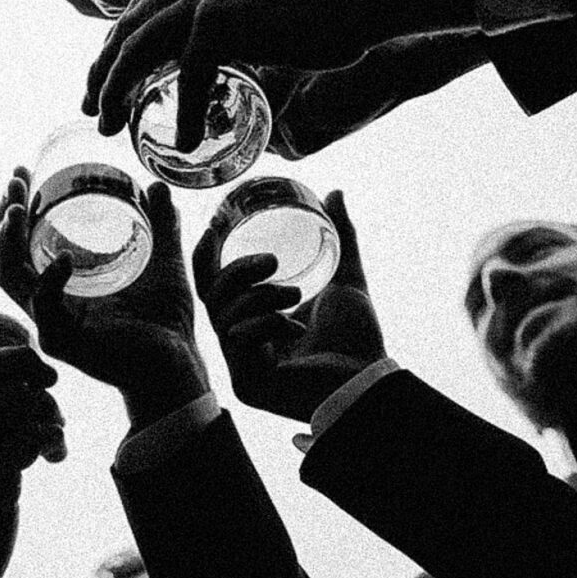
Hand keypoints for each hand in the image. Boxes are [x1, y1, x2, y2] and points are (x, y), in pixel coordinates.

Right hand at [0, 171, 208, 428]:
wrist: (178, 365)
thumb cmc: (167, 322)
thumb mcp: (164, 261)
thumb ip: (161, 225)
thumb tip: (158, 185)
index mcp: (65, 289)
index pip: (23, 248)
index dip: (15, 212)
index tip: (23, 176)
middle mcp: (51, 306)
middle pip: (8, 258)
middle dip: (5, 217)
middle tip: (16, 181)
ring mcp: (53, 325)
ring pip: (12, 279)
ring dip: (9, 241)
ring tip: (20, 208)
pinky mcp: (64, 343)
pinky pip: (45, 308)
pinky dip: (50, 280)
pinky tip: (64, 258)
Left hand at [85, 0, 472, 148]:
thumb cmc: (322, 13)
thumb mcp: (259, 14)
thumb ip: (232, 35)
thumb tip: (222, 79)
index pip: (138, 11)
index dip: (113, 48)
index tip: (102, 81)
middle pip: (126, 29)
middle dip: (101, 71)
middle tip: (90, 109)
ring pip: (139, 49)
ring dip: (118, 91)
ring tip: (110, 127)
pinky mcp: (221, 22)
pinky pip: (188, 77)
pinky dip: (185, 112)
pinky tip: (186, 140)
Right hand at [193, 190, 385, 423]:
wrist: (367, 380)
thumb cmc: (358, 338)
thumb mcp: (345, 277)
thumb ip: (342, 237)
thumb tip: (335, 193)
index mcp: (257, 317)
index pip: (216, 283)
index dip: (209, 254)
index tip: (219, 223)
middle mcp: (243, 341)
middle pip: (211, 296)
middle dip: (236, 271)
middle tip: (271, 262)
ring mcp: (241, 364)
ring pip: (224, 315)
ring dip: (259, 297)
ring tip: (294, 295)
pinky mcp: (246, 384)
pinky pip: (238, 340)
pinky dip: (265, 325)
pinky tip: (295, 329)